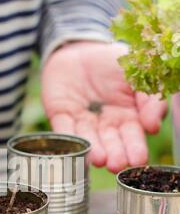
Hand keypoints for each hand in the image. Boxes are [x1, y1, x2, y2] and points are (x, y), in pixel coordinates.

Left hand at [41, 41, 167, 172]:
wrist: (81, 49)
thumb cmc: (114, 65)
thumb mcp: (137, 76)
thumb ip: (149, 99)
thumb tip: (152, 126)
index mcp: (126, 119)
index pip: (132, 137)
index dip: (135, 148)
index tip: (138, 159)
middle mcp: (104, 126)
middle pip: (110, 143)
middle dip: (114, 155)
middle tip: (116, 164)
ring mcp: (82, 122)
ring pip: (88, 139)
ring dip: (94, 150)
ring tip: (100, 159)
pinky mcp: (60, 116)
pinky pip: (64, 128)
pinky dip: (68, 137)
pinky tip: (76, 147)